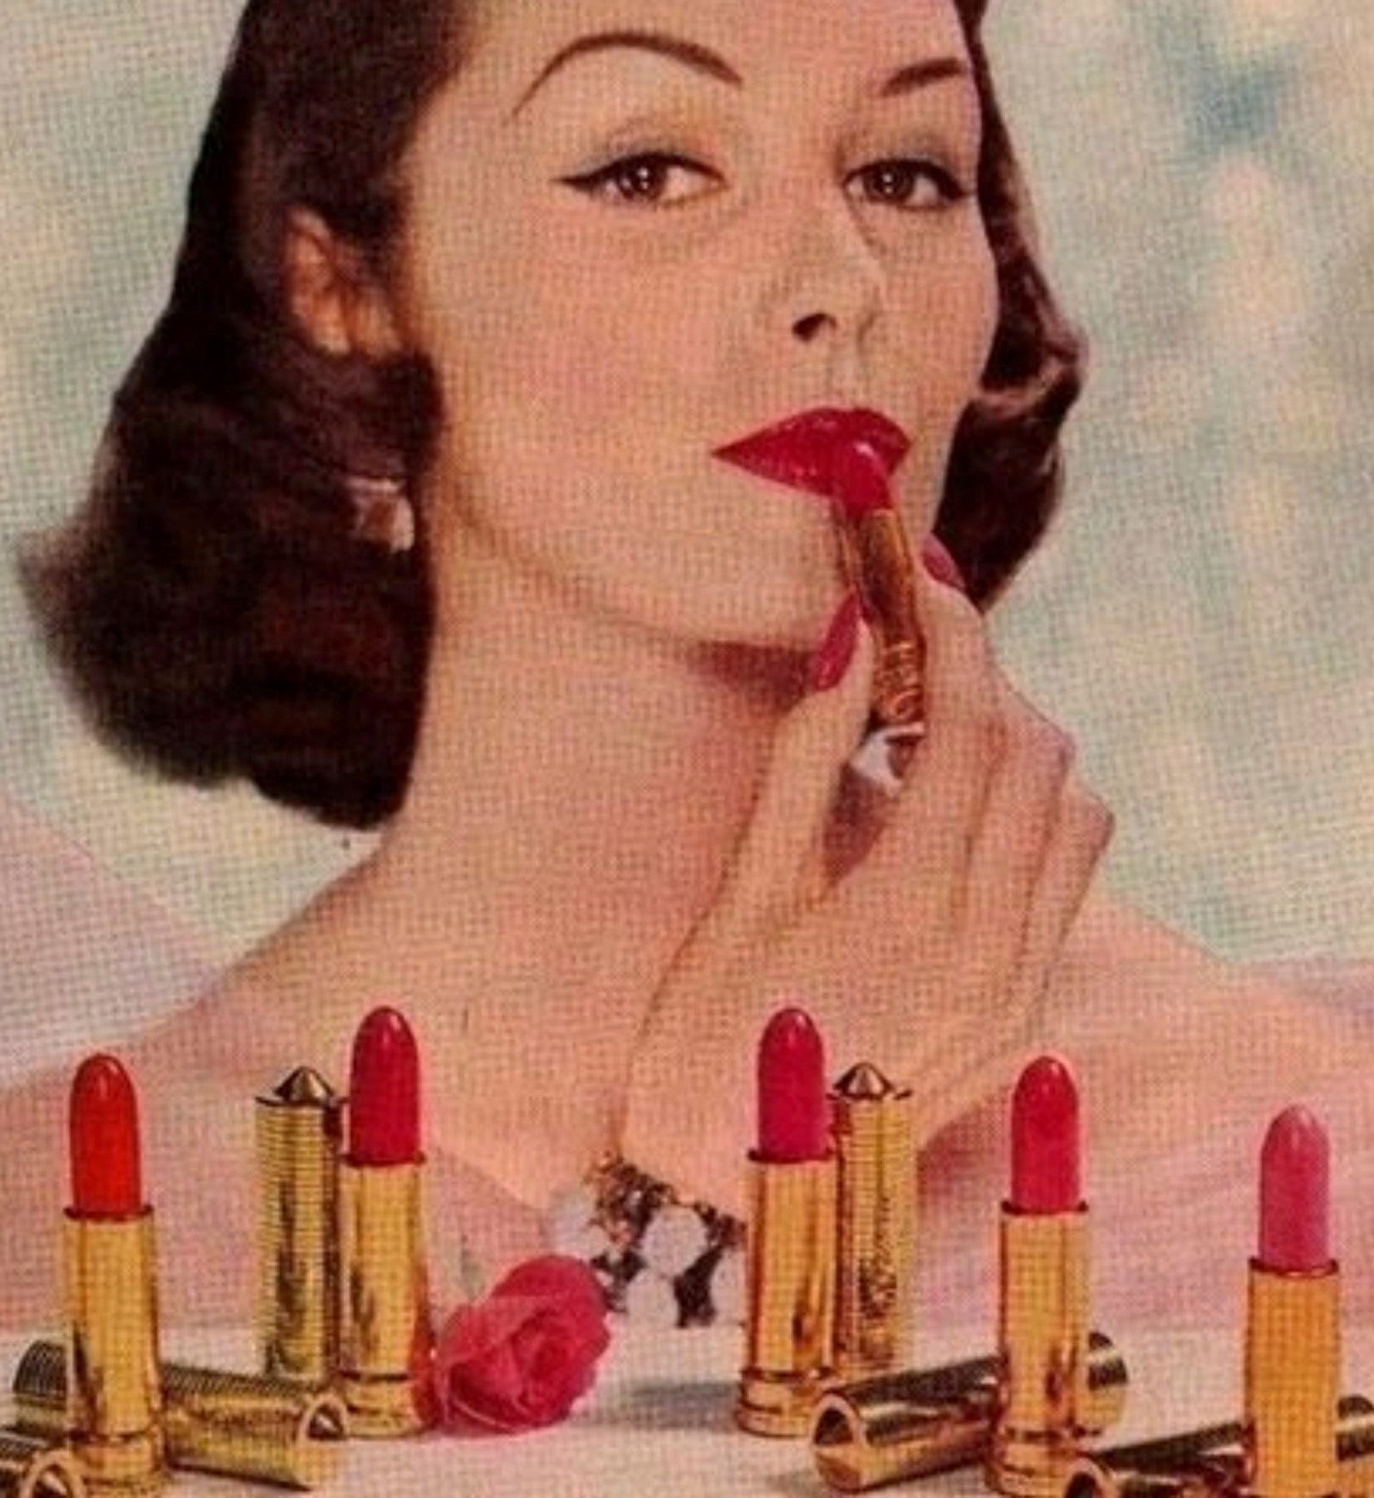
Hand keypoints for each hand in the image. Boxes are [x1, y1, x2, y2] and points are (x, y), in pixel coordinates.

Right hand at [619, 573, 1111, 1210]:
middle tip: (910, 655)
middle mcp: (993, 951)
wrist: (729, 1200)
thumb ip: (810, 757)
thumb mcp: (745, 893)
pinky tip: (953, 824)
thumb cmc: (708, 1043)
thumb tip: (851, 637)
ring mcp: (1020, 994)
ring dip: (1018, 752)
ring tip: (931, 738)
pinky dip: (1031, 825)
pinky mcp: (1024, 1024)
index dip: (955, 637)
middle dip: (984, 682)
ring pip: (1075, 820)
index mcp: (914, 910)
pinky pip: (1065, 889)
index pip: (976, 728)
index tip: (918, 582)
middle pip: (1037, 758)